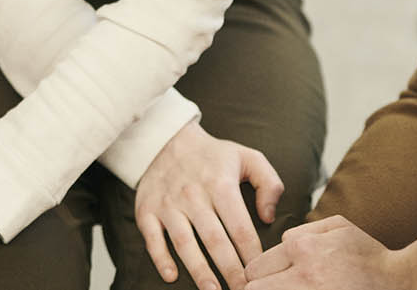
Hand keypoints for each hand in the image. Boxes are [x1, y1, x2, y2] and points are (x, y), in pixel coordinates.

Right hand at [134, 121, 284, 289]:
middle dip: (231, 270)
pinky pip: (152, 238)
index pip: (240, 227)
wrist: (166, 140)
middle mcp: (192, 195)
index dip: (252, 254)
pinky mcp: (146, 211)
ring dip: (199, 270)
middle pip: (214, 240)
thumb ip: (269, 183)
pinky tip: (171, 276)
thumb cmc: (213, 156)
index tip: (261, 272)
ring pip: (184, 243)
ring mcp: (167, 204)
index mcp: (220, 184)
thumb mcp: (248, 157)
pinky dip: (160, 259)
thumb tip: (268, 217)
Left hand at [244, 219, 416, 289]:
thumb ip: (303, 230)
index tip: (264, 279)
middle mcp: (303, 275)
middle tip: (268, 286)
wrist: (397, 281)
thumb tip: (280, 242)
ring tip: (284, 288)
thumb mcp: (338, 226)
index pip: (255, 267)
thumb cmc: (367, 254)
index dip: (257, 274)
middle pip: (254, 288)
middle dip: (258, 287)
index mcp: (303, 248)